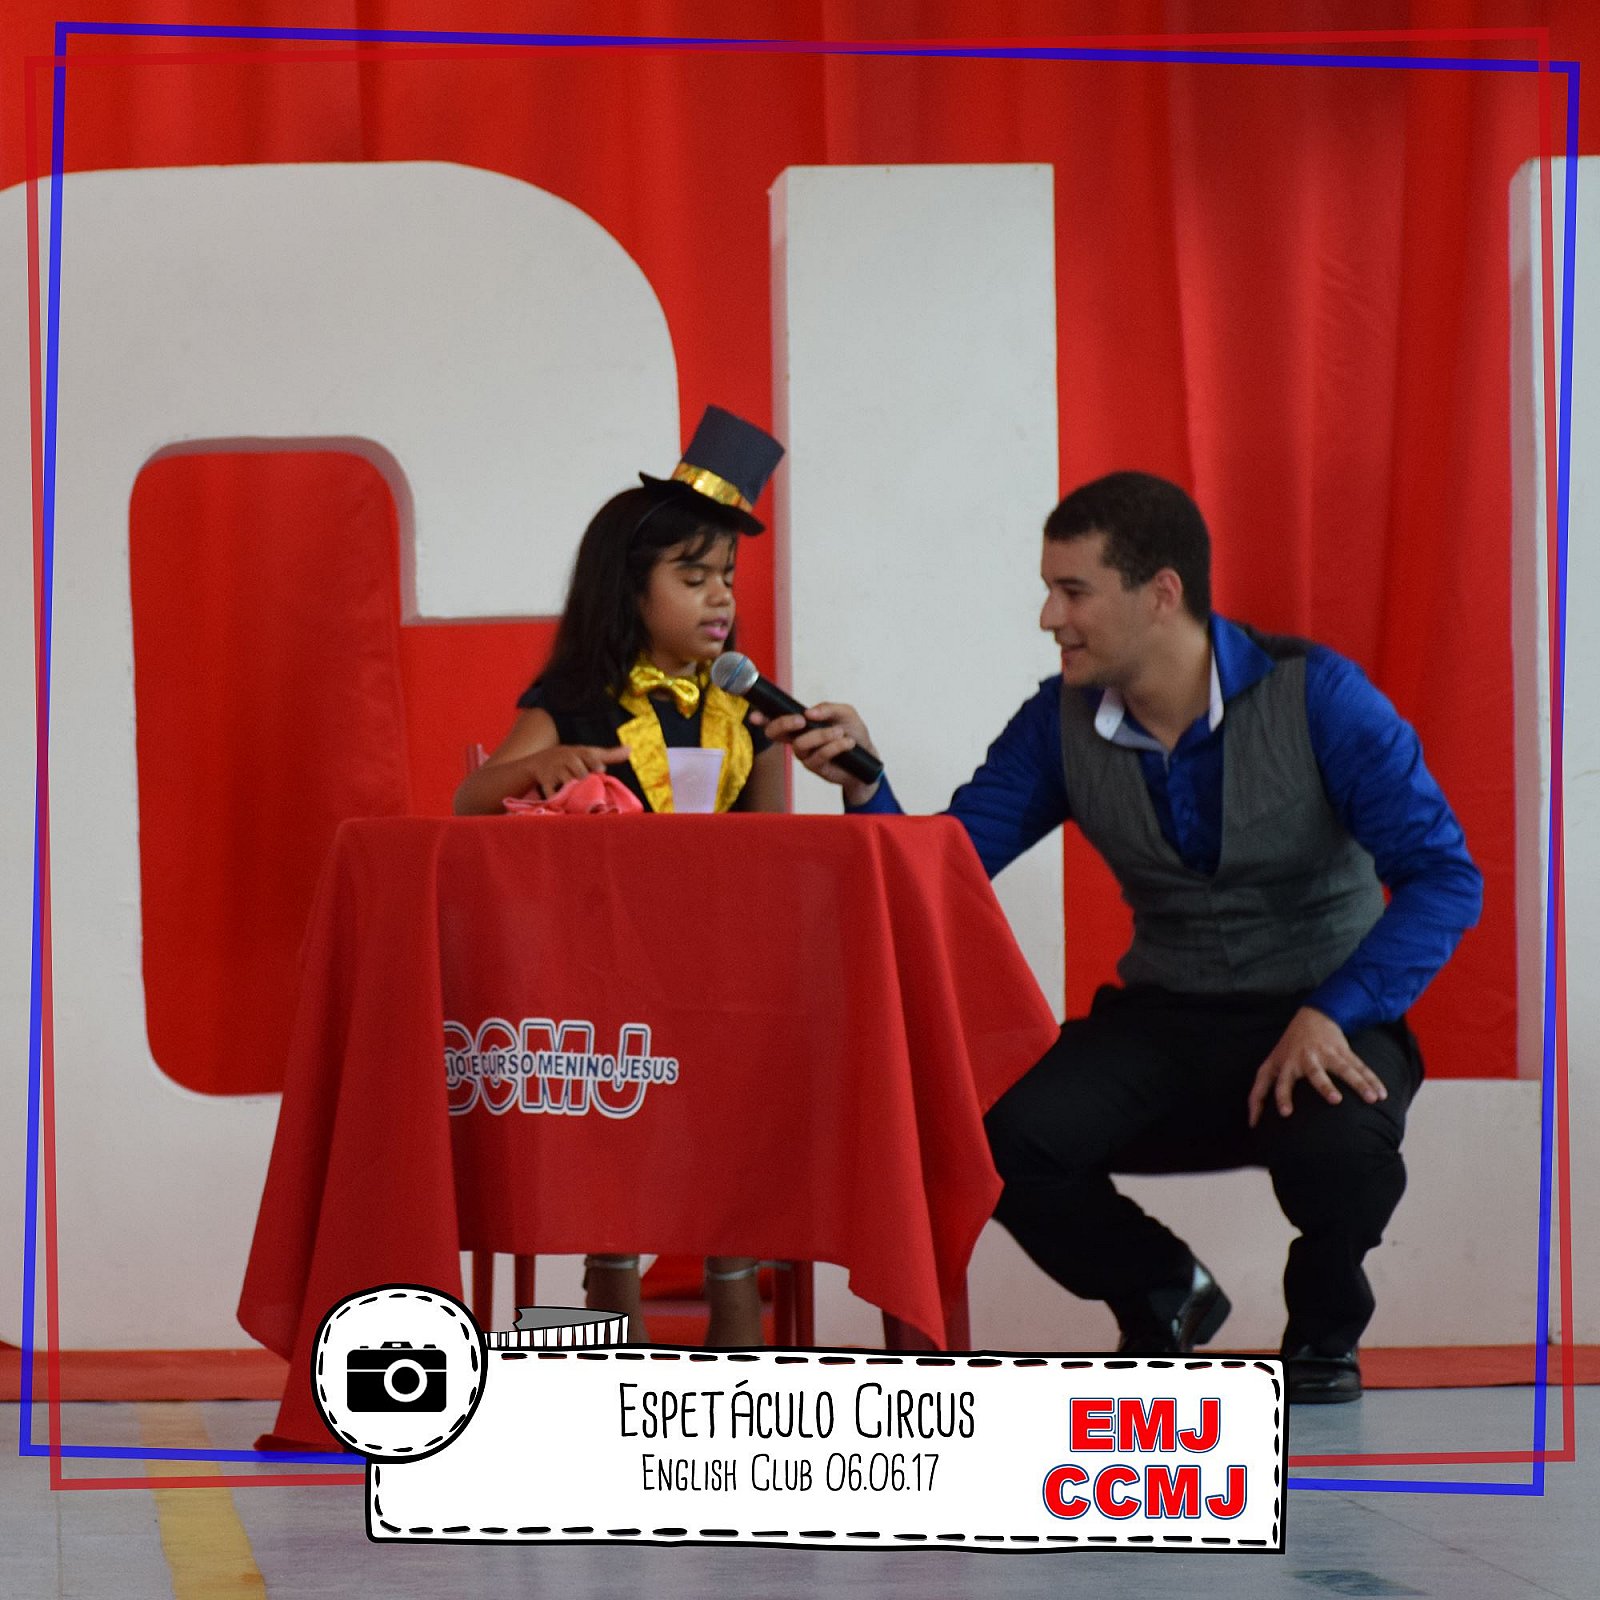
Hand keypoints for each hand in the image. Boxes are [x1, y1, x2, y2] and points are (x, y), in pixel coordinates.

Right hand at [517, 744, 629, 799]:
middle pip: (579, 770)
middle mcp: (568, 760)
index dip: (595, 763)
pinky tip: (564, 806)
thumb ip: (610, 755)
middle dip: (583, 777)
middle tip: (587, 784)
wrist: (541, 760)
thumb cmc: (573, 759)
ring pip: (567, 781)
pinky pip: (551, 792)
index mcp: (581, 754)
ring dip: (572, 790)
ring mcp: (556, 771)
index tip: (601, 769)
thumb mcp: (589, 754)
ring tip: (579, 798)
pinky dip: (556, 799)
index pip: (590, 757)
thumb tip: (630, 749)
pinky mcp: (546, 782)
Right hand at [751, 701, 880, 805]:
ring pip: (800, 744)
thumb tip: (809, 712)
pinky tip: (848, 743)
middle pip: (775, 733)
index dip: (762, 717)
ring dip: (821, 735)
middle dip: (783, 724)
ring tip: (840, 732)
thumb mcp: (845, 713)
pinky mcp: (815, 767)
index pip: (776, 718)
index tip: (754, 715)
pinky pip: (818, 755)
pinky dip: (834, 746)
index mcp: (801, 724)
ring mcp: (804, 754)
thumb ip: (828, 708)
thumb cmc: (853, 733)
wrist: (869, 757)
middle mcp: (797, 738)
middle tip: (800, 720)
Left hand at [1246, 1007, 1387, 1126]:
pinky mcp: (1344, 1051)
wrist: (1311, 1018)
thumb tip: (1251, 1123)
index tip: (1286, 1113)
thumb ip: (1259, 1092)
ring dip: (1359, 1083)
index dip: (1281, 1096)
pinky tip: (1382, 1094)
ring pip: (1345, 1069)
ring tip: (1371, 1098)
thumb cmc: (1286, 1050)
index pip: (1280, 1082)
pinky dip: (1372, 1080)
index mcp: (1286, 1064)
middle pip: (1315, 1073)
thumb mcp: (1270, 1066)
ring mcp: (1327, 1054)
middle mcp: (1306, 1059)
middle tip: (1335, 1099)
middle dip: (1324, 1086)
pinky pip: (1360, 1066)